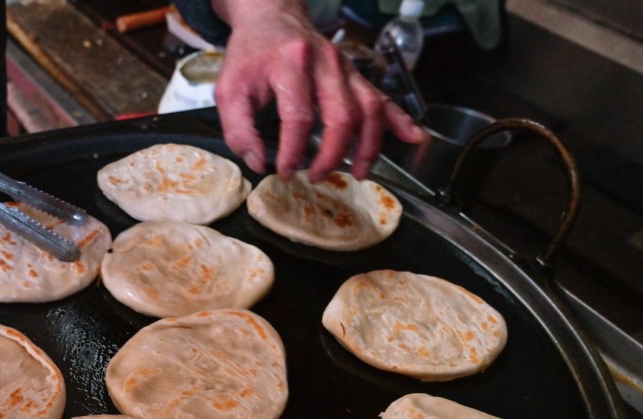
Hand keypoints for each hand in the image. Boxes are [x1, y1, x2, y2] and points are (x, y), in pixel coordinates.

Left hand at [212, 0, 424, 180]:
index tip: (283, 171)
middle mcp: (324, 64)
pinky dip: (399, 119)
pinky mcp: (354, 74)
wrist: (271, 17)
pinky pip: (382, 97)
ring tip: (360, 174)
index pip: (298, 116)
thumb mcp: (229, 89)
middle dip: (333, 154)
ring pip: (368, 109)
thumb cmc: (250, 56)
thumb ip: (238, 129)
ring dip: (368, 146)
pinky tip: (413, 136)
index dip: (293, 151)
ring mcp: (345, 68)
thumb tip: (258, 162)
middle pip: (341, 116)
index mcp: (290, 64)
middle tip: (316, 176)